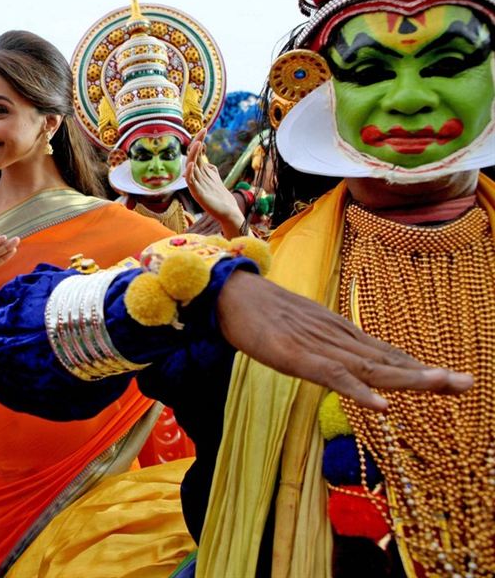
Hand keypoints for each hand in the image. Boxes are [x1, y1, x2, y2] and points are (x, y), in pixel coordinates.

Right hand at [184, 130, 244, 236]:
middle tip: (203, 131)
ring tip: (198, 143)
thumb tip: (209, 163)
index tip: (204, 129)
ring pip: (191, 166)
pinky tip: (192, 165)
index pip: (198, 153)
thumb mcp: (216, 180)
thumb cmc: (221, 198)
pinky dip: (190, 173)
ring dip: (194, 155)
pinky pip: (191, 182)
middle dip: (197, 143)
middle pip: (193, 157)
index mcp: (201, 173)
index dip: (200, 141)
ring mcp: (196, 185)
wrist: (227, 213)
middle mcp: (196, 177)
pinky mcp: (198, 194)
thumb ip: (211, 171)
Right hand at [216, 271, 472, 409]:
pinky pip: (332, 376)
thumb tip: (337, 361)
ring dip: (408, 379)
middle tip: (468, 383)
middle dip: (428, 373)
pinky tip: (380, 406)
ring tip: (443, 384)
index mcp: (337, 334)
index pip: (386, 354)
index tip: (453, 380)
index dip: (418, 368)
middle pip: (388, 360)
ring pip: (370, 367)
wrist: (227, 291)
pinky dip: (358, 391)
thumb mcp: (296, 329)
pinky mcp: (297, 355)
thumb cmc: (257, 310)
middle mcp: (337, 338)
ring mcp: (318, 346)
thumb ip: (319, 345)